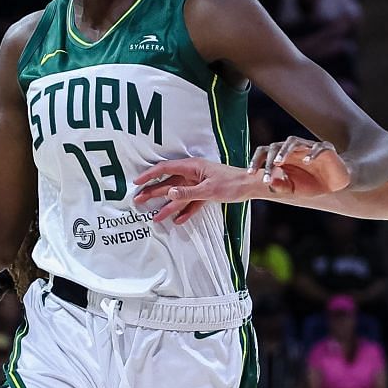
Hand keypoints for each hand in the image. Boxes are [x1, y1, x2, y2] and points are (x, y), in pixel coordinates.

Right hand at [131, 157, 267, 225]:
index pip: (165, 169)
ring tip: (155, 217)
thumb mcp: (209, 189)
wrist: (251, 186)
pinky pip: (192, 202)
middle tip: (138, 200)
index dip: (149, 175)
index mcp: (192, 167)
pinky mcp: (207, 193)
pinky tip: (177, 221)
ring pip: (179, 195)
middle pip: (169, 183)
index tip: (136, 182)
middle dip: (153, 192)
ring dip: (168, 206)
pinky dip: (186, 211)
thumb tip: (169, 192)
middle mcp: (193, 174)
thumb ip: (188, 192)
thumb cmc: (232, 183)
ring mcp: (199, 184)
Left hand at [247, 137, 349, 196]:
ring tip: (278, 161)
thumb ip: (281, 186)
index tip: (250, 173)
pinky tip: (307, 161)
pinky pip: (318, 147)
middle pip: (275, 146)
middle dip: (268, 160)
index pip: (265, 152)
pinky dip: (311, 153)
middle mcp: (293, 149)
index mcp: (283, 157)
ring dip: (284, 150)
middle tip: (265, 174)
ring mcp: (309, 147)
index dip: (256, 161)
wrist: (335, 184)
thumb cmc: (312, 184)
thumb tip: (270, 182)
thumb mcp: (294, 190)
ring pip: (293, 141)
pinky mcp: (326, 149)